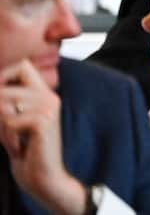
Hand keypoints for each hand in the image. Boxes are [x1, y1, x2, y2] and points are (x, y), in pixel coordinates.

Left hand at [0, 60, 86, 214]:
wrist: (42, 177)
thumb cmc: (24, 151)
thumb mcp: (12, 122)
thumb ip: (5, 104)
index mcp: (44, 94)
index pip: (23, 66)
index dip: (3, 76)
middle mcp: (49, 96)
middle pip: (5, 88)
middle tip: (6, 131)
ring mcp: (48, 107)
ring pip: (4, 105)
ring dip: (0, 127)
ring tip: (13, 140)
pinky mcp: (43, 121)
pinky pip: (9, 121)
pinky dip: (6, 137)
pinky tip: (19, 147)